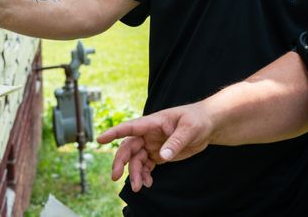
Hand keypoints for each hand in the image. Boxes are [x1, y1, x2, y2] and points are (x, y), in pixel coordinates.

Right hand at [97, 104, 213, 191]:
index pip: (130, 127)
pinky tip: (147, 183)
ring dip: (134, 173)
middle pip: (128, 147)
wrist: (207, 126)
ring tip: (138, 187)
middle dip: (120, 162)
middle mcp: (149, 134)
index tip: (100, 139)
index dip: (114, 133)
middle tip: (116, 177)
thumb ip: (176, 142)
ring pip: (136, 160)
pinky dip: (144, 175)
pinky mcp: (158, 154)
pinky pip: (146, 166)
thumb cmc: (198, 120)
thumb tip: (162, 156)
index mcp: (153, 123)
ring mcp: (152, 145)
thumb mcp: (190, 129)